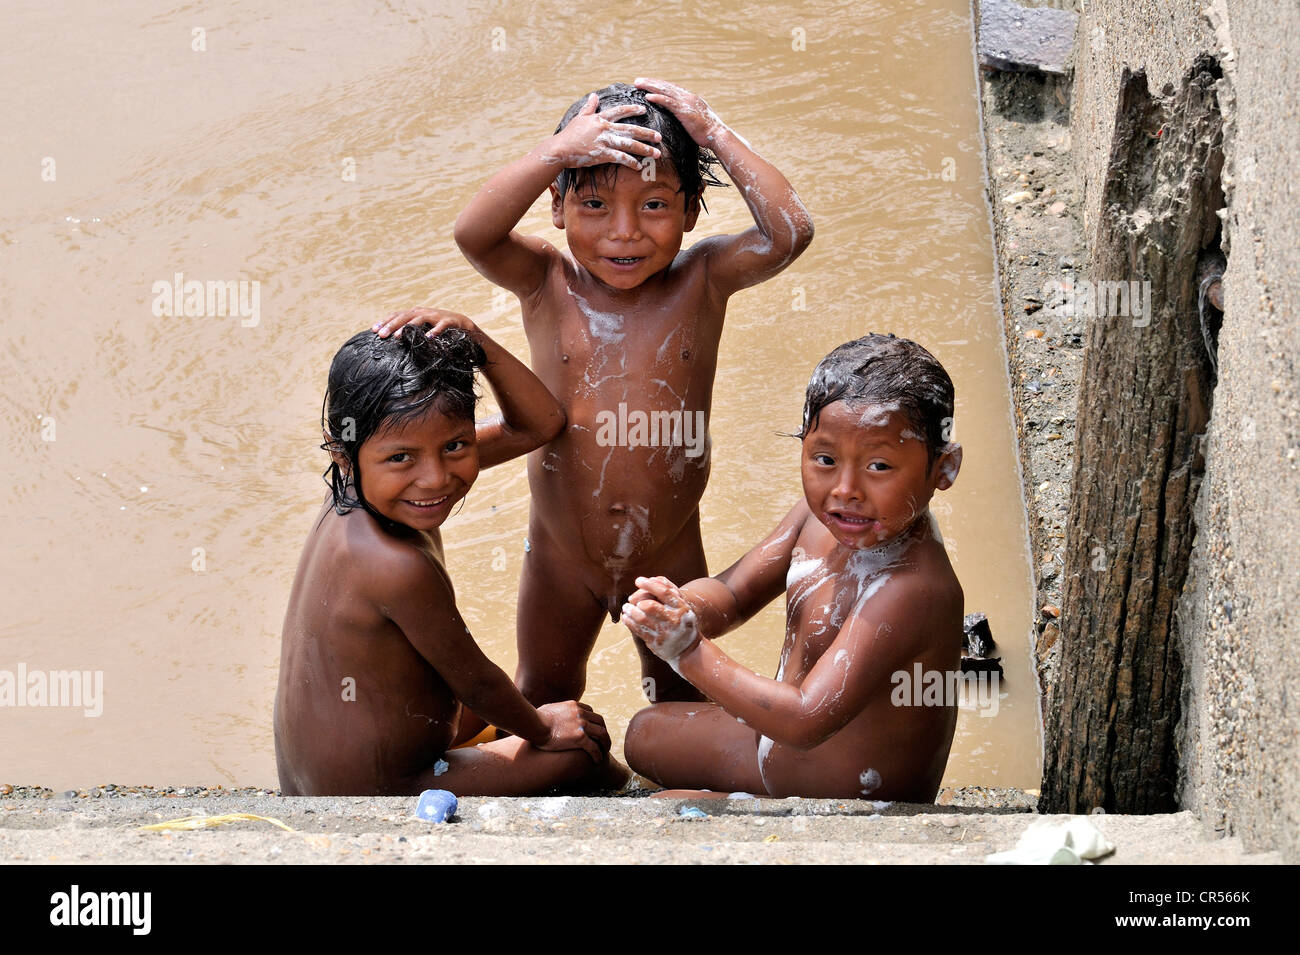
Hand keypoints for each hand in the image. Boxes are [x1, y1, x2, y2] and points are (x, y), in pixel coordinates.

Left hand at [372, 307, 480, 340]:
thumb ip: (409, 331)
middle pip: (405, 316)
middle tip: (381, 335)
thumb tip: (391, 339)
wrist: (465, 327)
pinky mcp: (449, 321)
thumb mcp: (423, 328)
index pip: (397, 315)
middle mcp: (424, 312)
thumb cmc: (440, 330)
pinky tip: (428, 338)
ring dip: (407, 327)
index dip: (385, 321)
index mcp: (416, 313)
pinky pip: (441, 326)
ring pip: (419, 319)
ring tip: (397, 336)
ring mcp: (436, 316)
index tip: (373, 330)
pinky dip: (435, 331)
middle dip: (392, 325)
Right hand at [536, 701, 610, 761]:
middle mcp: (580, 713)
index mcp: (574, 706)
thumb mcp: (547, 709)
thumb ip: (553, 711)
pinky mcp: (580, 738)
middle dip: (603, 732)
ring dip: (605, 743)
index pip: (590, 711)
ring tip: (604, 752)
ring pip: (602, 734)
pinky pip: (594, 747)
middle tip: (603, 742)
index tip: (593, 730)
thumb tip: (548, 713)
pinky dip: (598, 754)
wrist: (533, 724)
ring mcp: (582, 725)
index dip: (593, 721)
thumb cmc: (534, 718)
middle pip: (600, 721)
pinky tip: (597, 761)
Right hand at [544, 93, 662, 170]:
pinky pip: (620, 158)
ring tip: (656, 153)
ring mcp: (604, 141)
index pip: (620, 111)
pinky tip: (639, 166)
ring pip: (629, 144)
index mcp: (600, 118)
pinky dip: (631, 162)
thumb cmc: (569, 134)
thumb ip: (589, 107)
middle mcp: (605, 128)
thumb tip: (594, 95)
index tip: (643, 109)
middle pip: (631, 129)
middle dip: (647, 133)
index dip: (632, 109)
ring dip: (645, 149)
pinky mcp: (602, 154)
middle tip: (659, 137)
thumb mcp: (580, 118)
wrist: (560, 149)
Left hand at [621, 575, 701, 664]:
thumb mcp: (682, 606)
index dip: (650, 585)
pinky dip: (629, 622)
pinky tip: (626, 617)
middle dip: (637, 600)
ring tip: (626, 608)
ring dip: (630, 611)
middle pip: (650, 606)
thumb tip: (651, 579)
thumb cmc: (682, 621)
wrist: (688, 649)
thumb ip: (669, 592)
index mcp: (682, 608)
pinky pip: (639, 630)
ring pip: (642, 618)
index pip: (664, 592)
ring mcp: (665, 633)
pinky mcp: (656, 643)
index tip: (638, 580)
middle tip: (630, 599)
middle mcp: (674, 620)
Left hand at [633, 77, 722, 144]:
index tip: (647, 83)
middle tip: (637, 81)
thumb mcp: (695, 120)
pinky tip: (648, 96)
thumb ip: (686, 116)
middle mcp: (688, 97)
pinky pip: (669, 102)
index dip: (659, 85)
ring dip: (650, 86)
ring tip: (638, 84)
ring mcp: (686, 102)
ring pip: (665, 90)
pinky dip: (658, 98)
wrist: (717, 135)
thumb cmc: (707, 132)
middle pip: (666, 86)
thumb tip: (679, 119)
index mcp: (690, 98)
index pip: (671, 88)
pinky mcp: (685, 111)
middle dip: (651, 82)